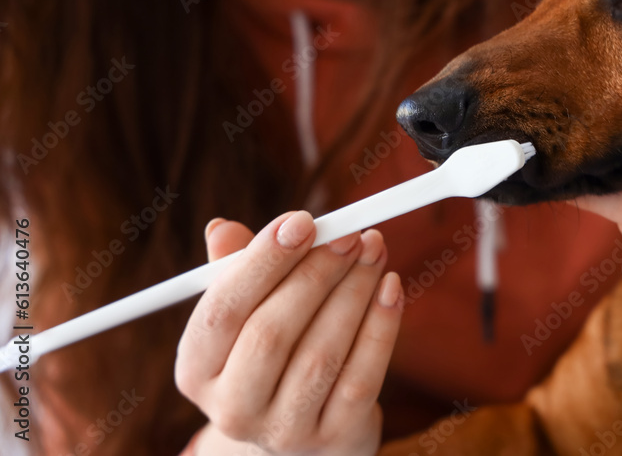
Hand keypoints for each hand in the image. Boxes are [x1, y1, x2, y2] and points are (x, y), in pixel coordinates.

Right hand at [175, 211, 403, 455]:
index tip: (302, 221)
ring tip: (373, 249)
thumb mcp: (247, 314)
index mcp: (197, 370)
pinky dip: (381, 326)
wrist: (306, 428)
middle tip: (349, 234)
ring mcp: (284, 430)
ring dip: (353, 292)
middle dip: (316, 274)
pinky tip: (392, 287)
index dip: (262, 262)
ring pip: (321, 354)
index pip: (221, 311)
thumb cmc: (272, 351)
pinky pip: (361, 376)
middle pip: (270, 334)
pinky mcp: (335, 439)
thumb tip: (222, 229)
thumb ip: (236, 271)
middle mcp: (232, 409)